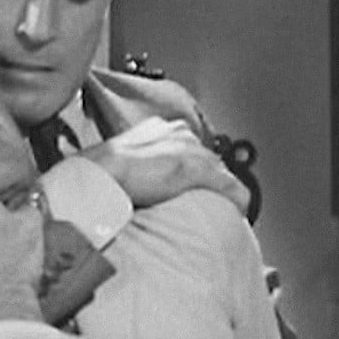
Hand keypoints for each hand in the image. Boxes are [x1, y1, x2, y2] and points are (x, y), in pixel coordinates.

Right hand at [80, 117, 249, 212]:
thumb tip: (129, 182)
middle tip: (205, 199)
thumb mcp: (115, 160)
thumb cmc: (98, 171)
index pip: (188, 145)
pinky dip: (238, 200)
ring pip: (221, 171)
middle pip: (209, 157)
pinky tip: (239, 210)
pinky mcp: (199, 170)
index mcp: (159, 128)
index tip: (188, 183)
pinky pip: (231, 187)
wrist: (99, 175)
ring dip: (222, 189)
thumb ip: (130, 163)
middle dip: (210, 178)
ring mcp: (191, 151)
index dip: (191, 165)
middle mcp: (180, 133)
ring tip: (221, 208)